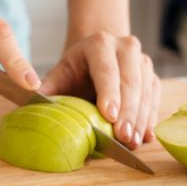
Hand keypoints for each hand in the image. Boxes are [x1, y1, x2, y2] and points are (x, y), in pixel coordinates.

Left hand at [38, 32, 160, 148]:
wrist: (99, 55)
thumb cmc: (76, 69)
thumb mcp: (60, 73)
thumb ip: (48, 88)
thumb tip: (31, 101)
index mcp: (100, 43)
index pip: (107, 70)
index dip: (110, 93)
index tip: (109, 116)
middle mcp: (126, 47)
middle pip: (130, 82)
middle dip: (128, 112)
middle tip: (124, 137)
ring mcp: (143, 61)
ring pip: (146, 91)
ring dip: (141, 119)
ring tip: (133, 142)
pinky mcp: (152, 76)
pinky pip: (155, 98)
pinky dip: (150, 119)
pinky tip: (145, 137)